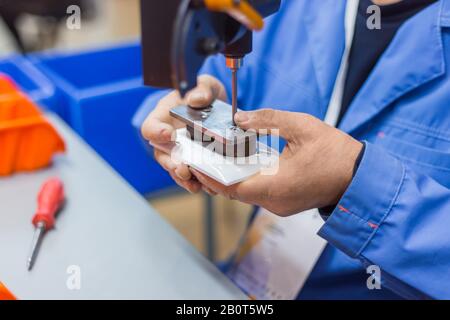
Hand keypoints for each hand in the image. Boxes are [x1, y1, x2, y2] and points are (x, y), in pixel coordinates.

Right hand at [141, 75, 226, 193]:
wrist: (217, 106)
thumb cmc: (203, 93)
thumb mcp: (205, 85)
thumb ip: (201, 89)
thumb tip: (196, 99)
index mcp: (164, 117)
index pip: (150, 128)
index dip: (156, 133)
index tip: (169, 135)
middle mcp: (168, 138)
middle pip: (162, 155)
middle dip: (171, 164)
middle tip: (182, 168)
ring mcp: (180, 152)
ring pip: (175, 169)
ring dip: (184, 179)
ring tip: (194, 185)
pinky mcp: (194, 161)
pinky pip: (192, 176)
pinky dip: (198, 183)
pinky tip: (208, 187)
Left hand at [191, 109, 362, 215]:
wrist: (359, 176)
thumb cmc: (335, 152)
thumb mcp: (302, 126)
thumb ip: (268, 119)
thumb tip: (240, 117)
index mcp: (274, 185)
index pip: (229, 186)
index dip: (209, 175)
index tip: (194, 162)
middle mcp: (273, 202)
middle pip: (233, 191)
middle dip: (214, 175)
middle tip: (199, 156)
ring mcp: (278, 206)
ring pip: (244, 193)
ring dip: (229, 177)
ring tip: (214, 157)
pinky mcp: (283, 204)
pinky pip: (256, 193)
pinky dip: (244, 179)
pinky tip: (239, 162)